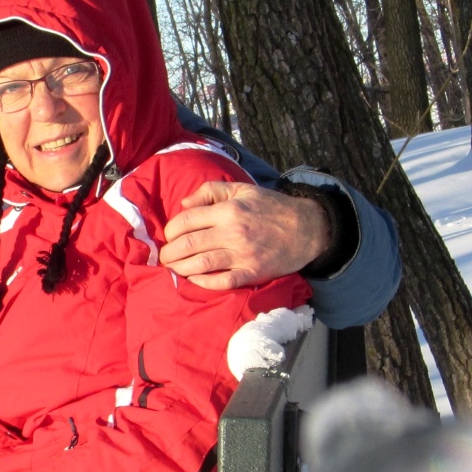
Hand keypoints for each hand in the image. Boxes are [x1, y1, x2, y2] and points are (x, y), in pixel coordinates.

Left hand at [160, 182, 331, 290]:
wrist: (306, 229)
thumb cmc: (271, 207)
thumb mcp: (242, 189)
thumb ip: (211, 191)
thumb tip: (184, 204)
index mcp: (228, 210)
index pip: (186, 220)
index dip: (170, 230)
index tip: (168, 236)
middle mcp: (232, 232)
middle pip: (188, 245)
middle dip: (169, 253)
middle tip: (164, 257)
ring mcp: (242, 255)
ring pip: (200, 264)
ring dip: (180, 269)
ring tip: (173, 269)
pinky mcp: (252, 273)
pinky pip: (221, 282)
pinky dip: (203, 282)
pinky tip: (195, 279)